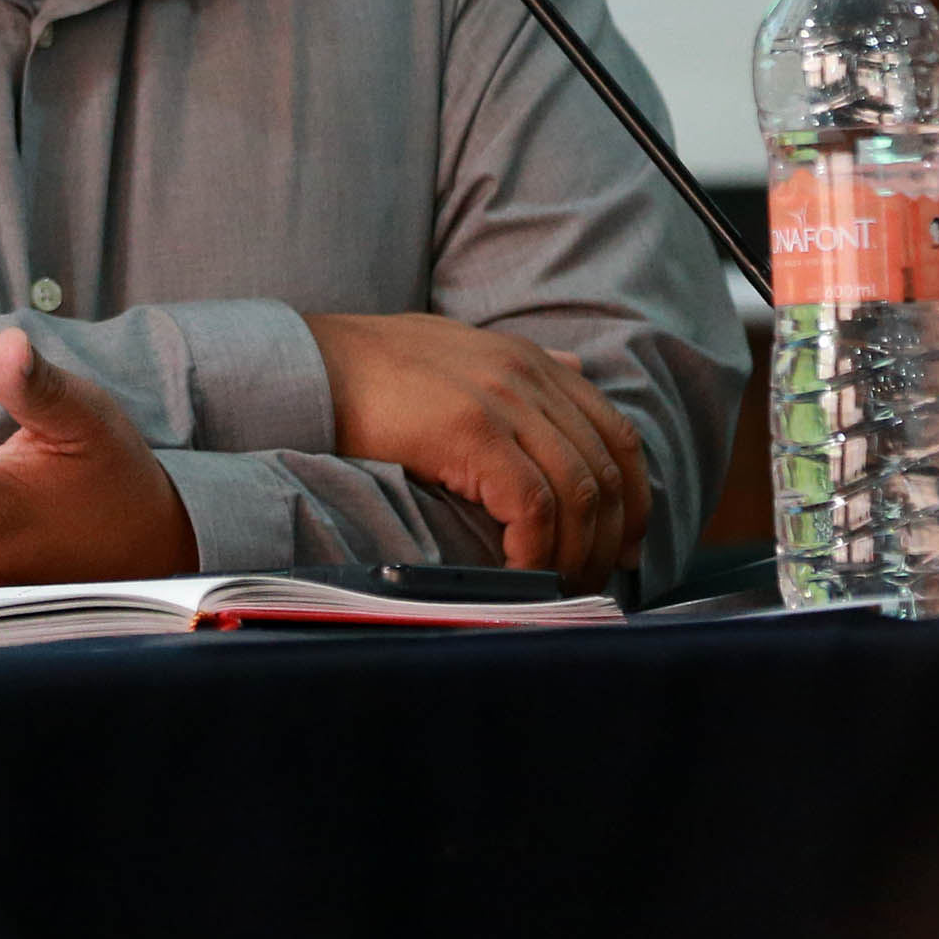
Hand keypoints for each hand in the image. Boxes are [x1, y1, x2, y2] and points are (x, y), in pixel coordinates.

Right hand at [302, 312, 646, 588]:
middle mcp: (528, 375)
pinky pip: (532, 506)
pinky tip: (520, 574)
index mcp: (531, 360)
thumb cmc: (371, 370)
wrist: (306, 362)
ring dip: (576, 554)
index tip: (623, 545)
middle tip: (588, 582)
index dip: (631, 498)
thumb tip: (577, 370)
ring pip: (579, 493)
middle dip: (608, 539)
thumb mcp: (460, 351)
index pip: (616, 434)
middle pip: (606, 470)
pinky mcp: (470, 430)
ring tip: (556, 588)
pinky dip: (537, 550)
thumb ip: (520, 368)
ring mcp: (502, 400)